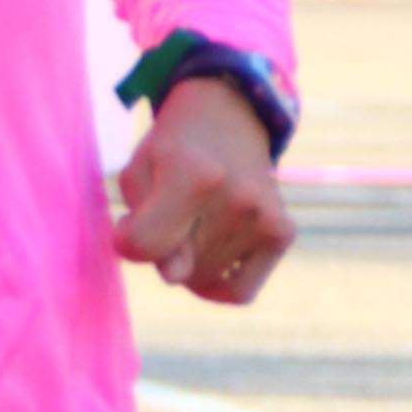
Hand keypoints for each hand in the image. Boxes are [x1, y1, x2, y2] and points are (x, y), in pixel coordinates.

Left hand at [113, 80, 290, 304]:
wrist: (226, 120)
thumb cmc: (169, 153)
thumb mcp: (137, 176)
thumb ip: (143, 228)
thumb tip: (177, 276)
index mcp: (194, 173)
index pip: (146, 244)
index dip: (128, 240)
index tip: (130, 219)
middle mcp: (238, 196)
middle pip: (176, 269)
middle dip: (161, 251)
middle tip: (167, 213)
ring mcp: (266, 217)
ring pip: (202, 280)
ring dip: (187, 263)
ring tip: (193, 221)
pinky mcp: (283, 233)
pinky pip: (239, 291)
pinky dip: (217, 285)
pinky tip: (207, 257)